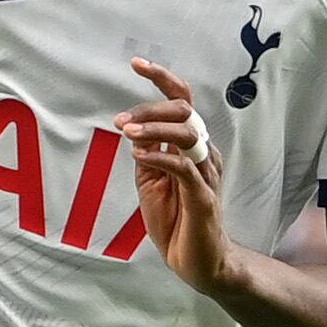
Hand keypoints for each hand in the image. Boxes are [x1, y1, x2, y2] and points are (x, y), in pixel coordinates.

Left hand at [122, 58, 238, 298]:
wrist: (197, 262)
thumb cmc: (177, 221)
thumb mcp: (150, 182)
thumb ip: (146, 154)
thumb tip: (134, 131)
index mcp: (191, 146)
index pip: (182, 102)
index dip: (162, 79)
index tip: (137, 64)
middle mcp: (203, 153)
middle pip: (184, 110)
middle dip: (149, 108)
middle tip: (121, 121)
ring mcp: (205, 174)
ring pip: (185, 134)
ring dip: (153, 129)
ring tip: (126, 132)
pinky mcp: (203, 196)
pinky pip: (183, 167)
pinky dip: (159, 156)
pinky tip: (139, 154)